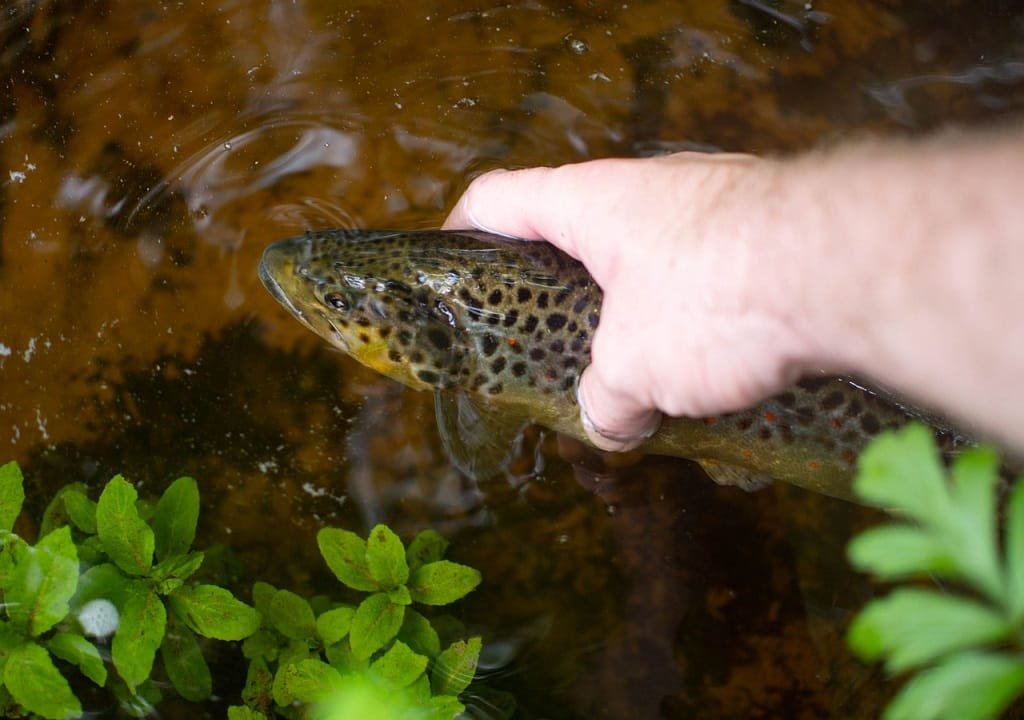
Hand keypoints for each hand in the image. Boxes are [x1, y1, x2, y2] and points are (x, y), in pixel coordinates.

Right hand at [443, 153, 822, 450]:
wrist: (846, 267)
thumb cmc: (713, 297)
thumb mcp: (637, 367)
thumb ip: (607, 399)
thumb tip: (609, 423)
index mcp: (591, 203)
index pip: (499, 199)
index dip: (463, 231)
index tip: (453, 265)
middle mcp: (651, 189)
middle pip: (580, 230)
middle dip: (565, 289)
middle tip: (557, 346)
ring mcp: (716, 199)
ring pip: (654, 256)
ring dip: (640, 309)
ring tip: (646, 373)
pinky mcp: (771, 226)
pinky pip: (715, 269)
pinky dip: (703, 313)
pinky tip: (720, 366)